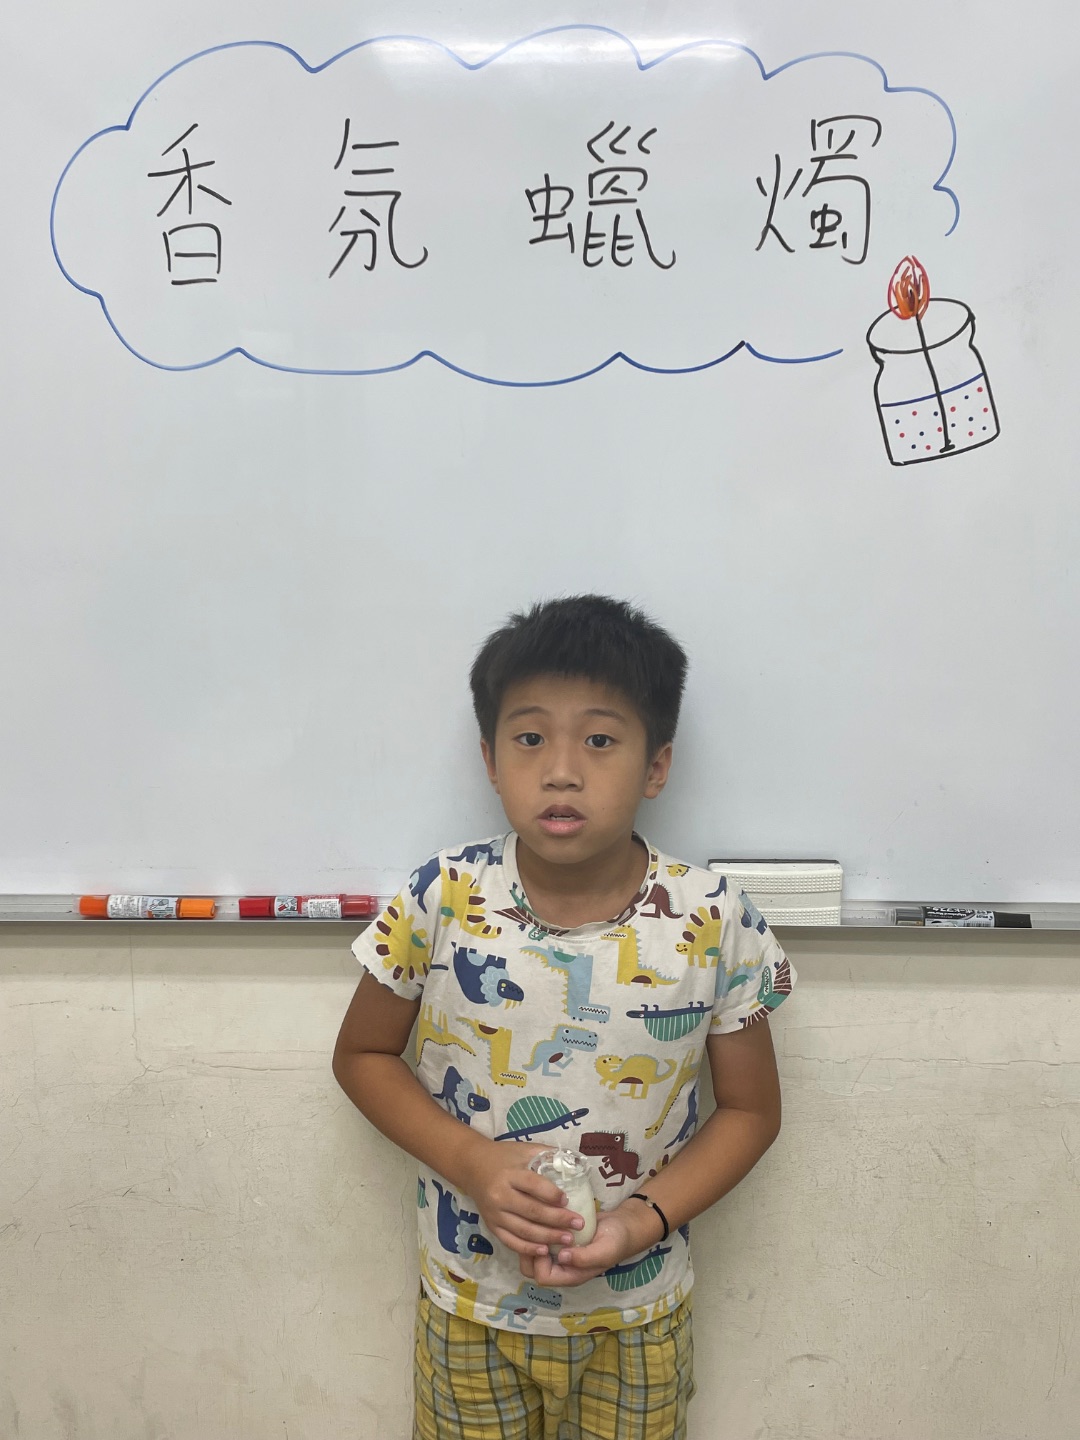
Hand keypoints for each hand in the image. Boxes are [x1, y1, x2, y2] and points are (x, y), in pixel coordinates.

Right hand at [459, 1141, 585, 1258]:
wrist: (471, 1166)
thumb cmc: (503, 1156)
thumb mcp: (523, 1149)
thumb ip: (546, 1154)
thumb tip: (573, 1163)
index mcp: (509, 1174)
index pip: (533, 1185)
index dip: (552, 1194)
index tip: (568, 1200)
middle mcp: (500, 1196)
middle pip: (532, 1211)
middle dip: (558, 1220)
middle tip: (578, 1224)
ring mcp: (495, 1214)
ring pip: (524, 1230)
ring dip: (548, 1237)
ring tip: (568, 1239)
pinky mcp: (491, 1226)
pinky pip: (511, 1241)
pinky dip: (528, 1248)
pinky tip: (544, 1250)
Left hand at [518, 1200, 663, 1288]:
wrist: (623, 1225)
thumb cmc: (616, 1240)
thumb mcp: (604, 1250)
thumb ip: (585, 1257)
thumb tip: (561, 1258)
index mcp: (571, 1275)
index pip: (543, 1276)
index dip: (539, 1260)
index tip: (546, 1240)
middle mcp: (562, 1267)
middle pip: (532, 1268)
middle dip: (528, 1251)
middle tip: (535, 1229)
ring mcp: (559, 1253)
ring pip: (532, 1253)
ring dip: (531, 1239)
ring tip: (537, 1222)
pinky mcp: (558, 1239)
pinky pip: (540, 1240)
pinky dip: (537, 1230)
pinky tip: (542, 1216)